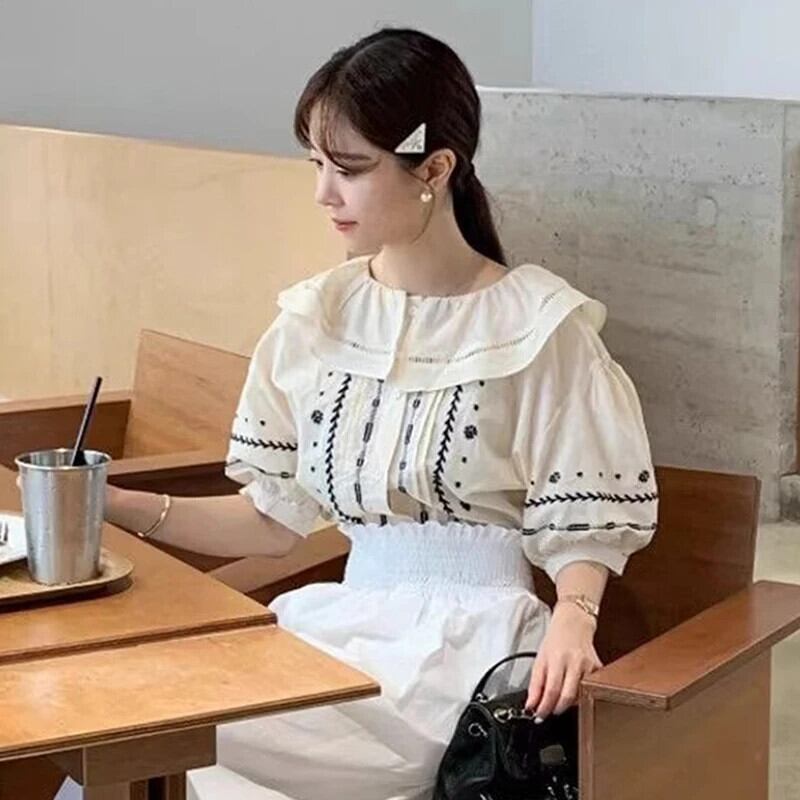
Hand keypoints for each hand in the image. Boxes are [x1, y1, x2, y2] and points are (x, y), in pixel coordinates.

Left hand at [525, 601, 602, 719]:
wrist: (574, 623)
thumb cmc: (555, 640)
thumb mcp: (540, 659)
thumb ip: (535, 684)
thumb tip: (531, 705)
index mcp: (557, 659)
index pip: (551, 690)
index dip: (545, 708)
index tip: (539, 716)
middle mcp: (575, 662)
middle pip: (568, 696)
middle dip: (557, 709)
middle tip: (550, 712)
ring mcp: (589, 666)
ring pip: (580, 695)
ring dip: (568, 703)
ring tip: (560, 699)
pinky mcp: (599, 668)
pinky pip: (590, 689)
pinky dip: (580, 694)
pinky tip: (573, 690)